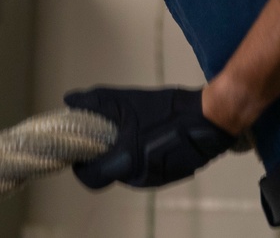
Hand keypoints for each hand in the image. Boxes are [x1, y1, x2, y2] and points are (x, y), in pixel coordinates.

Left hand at [63, 86, 234, 188]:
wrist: (210, 120)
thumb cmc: (166, 111)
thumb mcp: (128, 101)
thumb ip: (96, 102)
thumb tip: (69, 99)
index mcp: (126, 163)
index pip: (91, 178)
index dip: (81, 166)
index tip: (80, 150)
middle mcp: (139, 178)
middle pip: (109, 173)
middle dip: (104, 155)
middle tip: (105, 133)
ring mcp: (156, 180)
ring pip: (128, 171)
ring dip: (123, 155)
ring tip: (129, 130)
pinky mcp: (170, 177)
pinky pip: (146, 170)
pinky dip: (141, 156)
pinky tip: (149, 136)